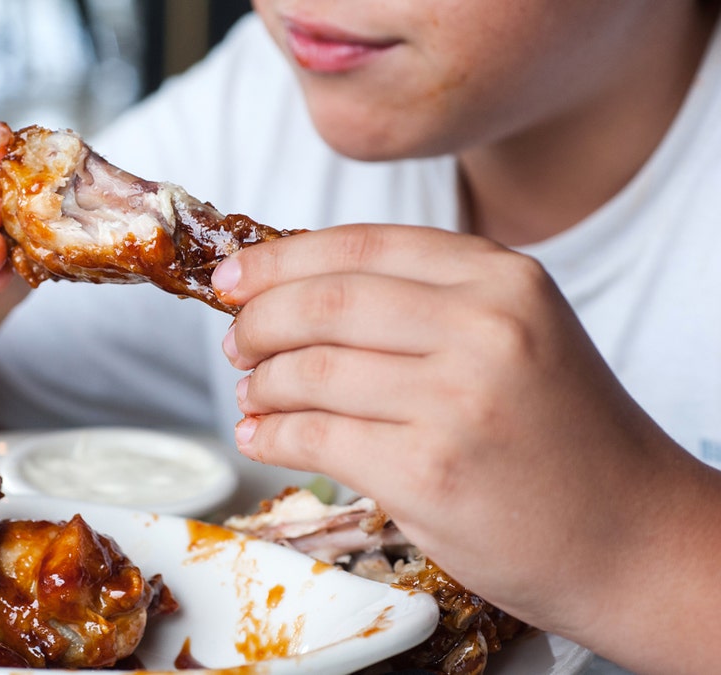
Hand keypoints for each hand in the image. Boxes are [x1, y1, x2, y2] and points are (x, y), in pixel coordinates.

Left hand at [211, 224, 704, 644]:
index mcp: (503, 278)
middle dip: (258, 323)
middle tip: (236, 345)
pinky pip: (314, 439)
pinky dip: (272, 437)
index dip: (279, 260)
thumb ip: (421, 302)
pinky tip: (263, 437)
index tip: (233, 278)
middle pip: (324, 302)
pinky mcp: (429, 473)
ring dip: (260, 386)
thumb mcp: (515, 333)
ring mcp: (457, 401)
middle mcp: (486, 327)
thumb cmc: (558, 434)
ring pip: (310, 372)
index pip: (360, 246)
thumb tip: (288, 289)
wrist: (631, 535)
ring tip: (252, 398)